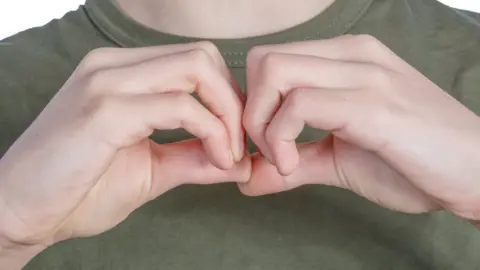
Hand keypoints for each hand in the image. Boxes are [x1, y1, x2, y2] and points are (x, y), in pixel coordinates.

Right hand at [0, 42, 248, 256]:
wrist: (21, 213)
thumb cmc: (80, 190)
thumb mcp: (151, 170)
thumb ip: (194, 157)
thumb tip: (240, 160)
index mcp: (121, 72)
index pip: (196, 61)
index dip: (226, 96)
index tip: (235, 138)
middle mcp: (113, 66)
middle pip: (203, 56)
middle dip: (233, 101)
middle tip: (238, 144)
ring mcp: (106, 83)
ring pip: (197, 69)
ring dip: (227, 114)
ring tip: (229, 155)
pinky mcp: (104, 111)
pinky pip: (180, 106)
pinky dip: (211, 131)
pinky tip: (217, 160)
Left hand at [241, 35, 479, 220]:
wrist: (477, 173)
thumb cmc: (411, 162)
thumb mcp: (338, 160)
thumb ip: (292, 163)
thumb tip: (247, 178)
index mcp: (344, 58)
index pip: (268, 60)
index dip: (252, 104)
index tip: (263, 145)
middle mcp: (351, 54)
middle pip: (262, 59)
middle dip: (249, 111)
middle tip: (268, 151)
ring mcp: (363, 74)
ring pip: (273, 72)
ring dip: (261, 124)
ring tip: (283, 160)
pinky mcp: (373, 104)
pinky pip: (299, 105)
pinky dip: (279, 138)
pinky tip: (292, 165)